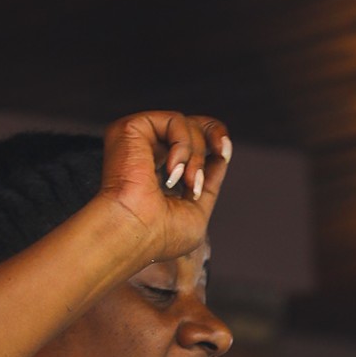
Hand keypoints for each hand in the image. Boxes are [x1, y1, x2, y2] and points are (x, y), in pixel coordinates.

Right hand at [98, 110, 232, 262]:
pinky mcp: (131, 128)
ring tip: (185, 182)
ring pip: (186, 124)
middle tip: (221, 152)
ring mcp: (136, 140)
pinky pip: (175, 120)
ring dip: (196, 156)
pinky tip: (172, 172)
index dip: (212, 139)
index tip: (224, 152)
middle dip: (213, 133)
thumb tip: (221, 156)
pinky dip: (183, 145)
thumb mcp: (197, 211)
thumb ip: (209, 183)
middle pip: (190, 122)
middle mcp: (144, 152)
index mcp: (155, 171)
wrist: (134, 235)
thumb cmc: (159, 236)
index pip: (187, 143)